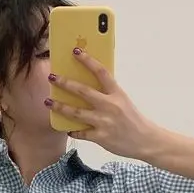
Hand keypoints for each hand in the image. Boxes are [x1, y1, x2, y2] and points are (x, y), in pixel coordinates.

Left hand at [46, 49, 162, 159]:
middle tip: (52, 77)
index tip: (75, 52)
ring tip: (48, 102)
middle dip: (65, 83)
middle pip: (83, 91)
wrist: (145, 141)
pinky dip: (72, 131)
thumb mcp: (123, 101)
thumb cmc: (133, 120)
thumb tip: (88, 87)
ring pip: (76, 113)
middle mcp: (109, 105)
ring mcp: (104, 122)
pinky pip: (80, 133)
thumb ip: (108, 94)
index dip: (87, 60)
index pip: (101, 72)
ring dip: (60, 106)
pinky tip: (66, 128)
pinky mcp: (100, 137)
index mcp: (117, 93)